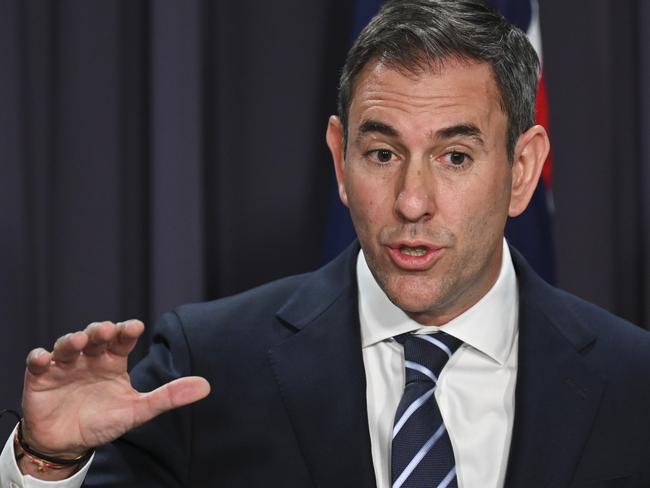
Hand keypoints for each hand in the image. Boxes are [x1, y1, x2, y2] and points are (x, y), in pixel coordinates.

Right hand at [21, 320, 210, 458]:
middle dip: (99, 331)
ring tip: (79, 341)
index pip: (122, 339)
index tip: (135, 327)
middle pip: (95, 336)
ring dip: (72, 340)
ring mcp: (65, 365)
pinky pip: (37, 362)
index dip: (127, 331)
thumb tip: (206, 386)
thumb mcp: (138, 411)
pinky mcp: (40, 377)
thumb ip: (169, 397)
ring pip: (68, 344)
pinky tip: (43, 358)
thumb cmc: (105, 421)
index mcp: (113, 361)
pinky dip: (39, 357)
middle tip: (104, 331)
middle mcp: (90, 358)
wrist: (69, 443)